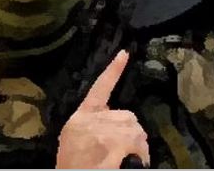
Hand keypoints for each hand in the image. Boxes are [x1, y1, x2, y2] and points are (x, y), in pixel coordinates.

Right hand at [56, 51, 148, 168]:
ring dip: (136, 147)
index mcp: (80, 117)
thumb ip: (91, 125)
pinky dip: (139, 154)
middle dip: (129, 134)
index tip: (125, 53)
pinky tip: (129, 162)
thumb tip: (109, 125)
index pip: (98, 88)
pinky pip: (138, 142)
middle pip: (126, 116)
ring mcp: (105, 129)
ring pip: (136, 130)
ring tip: (122, 161)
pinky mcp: (115, 142)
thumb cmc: (73, 164)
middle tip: (122, 154)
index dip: (113, 70)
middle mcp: (92, 119)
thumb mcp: (75, 139)